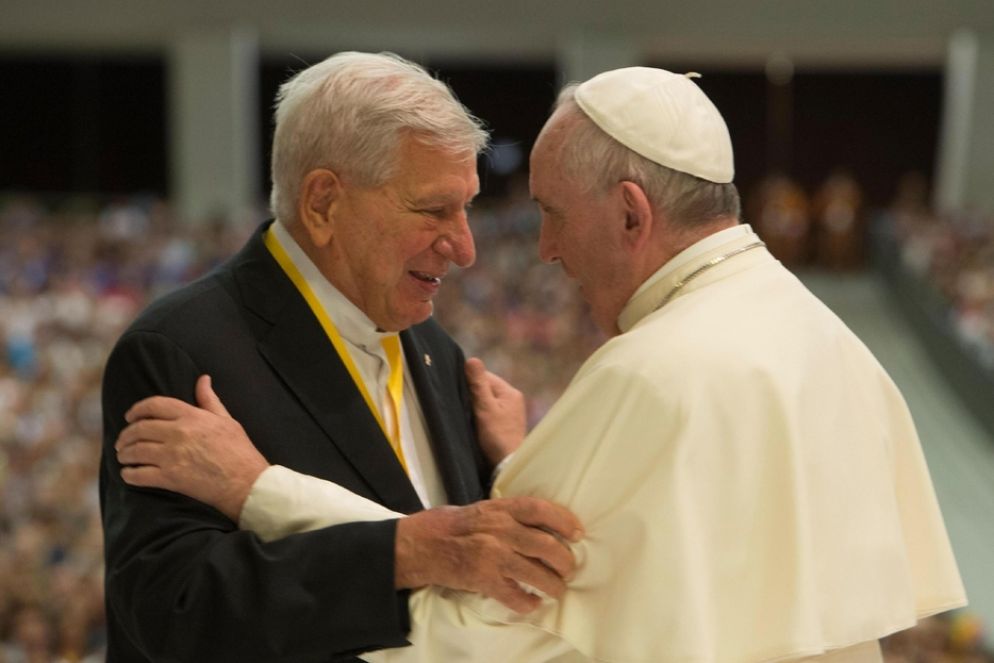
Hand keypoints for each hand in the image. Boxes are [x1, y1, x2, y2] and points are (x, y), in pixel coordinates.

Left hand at [115, 375, 268, 521]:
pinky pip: (139, 475)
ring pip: (135, 451)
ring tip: (123, 456)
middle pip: (140, 428)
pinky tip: (128, 474)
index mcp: (192, 416)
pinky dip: (129, 475)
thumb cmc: (240, 451)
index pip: (155, 405)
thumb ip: (209, 400)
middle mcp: (179, 433)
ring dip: (124, 454)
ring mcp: (172, 456)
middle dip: (126, 435)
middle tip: (122, 441)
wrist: (247, 483)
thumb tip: (203, 379)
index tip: (130, 416)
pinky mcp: (170, 478)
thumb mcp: (227, 420)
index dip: (137, 409)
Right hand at [394, 497, 582, 612]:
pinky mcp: (482, 579)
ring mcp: (492, 556)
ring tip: (557, 590)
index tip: (577, 532)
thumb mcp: (481, 509)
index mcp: (500, 509)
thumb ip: (508, 515)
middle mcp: (499, 530)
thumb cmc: (451, 525)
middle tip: (569, 569)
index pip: (539, 509)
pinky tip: (532, 604)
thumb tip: (539, 527)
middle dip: (564, 560)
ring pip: (536, 574)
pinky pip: (514, 595)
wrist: (420, 545)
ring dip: (553, 586)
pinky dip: (527, 603)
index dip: (563, 520)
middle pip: (545, 545)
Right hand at [465, 357, 525, 464]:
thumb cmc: (497, 436)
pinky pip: (490, 412)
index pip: (485, 377)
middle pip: (486, 388)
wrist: (507, 465)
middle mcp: (513, 399)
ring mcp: (510, 412)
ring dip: (476, 406)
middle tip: (462, 406)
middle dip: (473, 395)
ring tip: (469, 416)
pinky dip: (481, 415)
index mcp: (510, 392)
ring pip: (487, 401)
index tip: (458, 392)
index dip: (469, 382)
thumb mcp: (485, 408)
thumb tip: (472, 360)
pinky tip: (475, 423)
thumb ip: (478, 384)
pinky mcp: (506, 423)